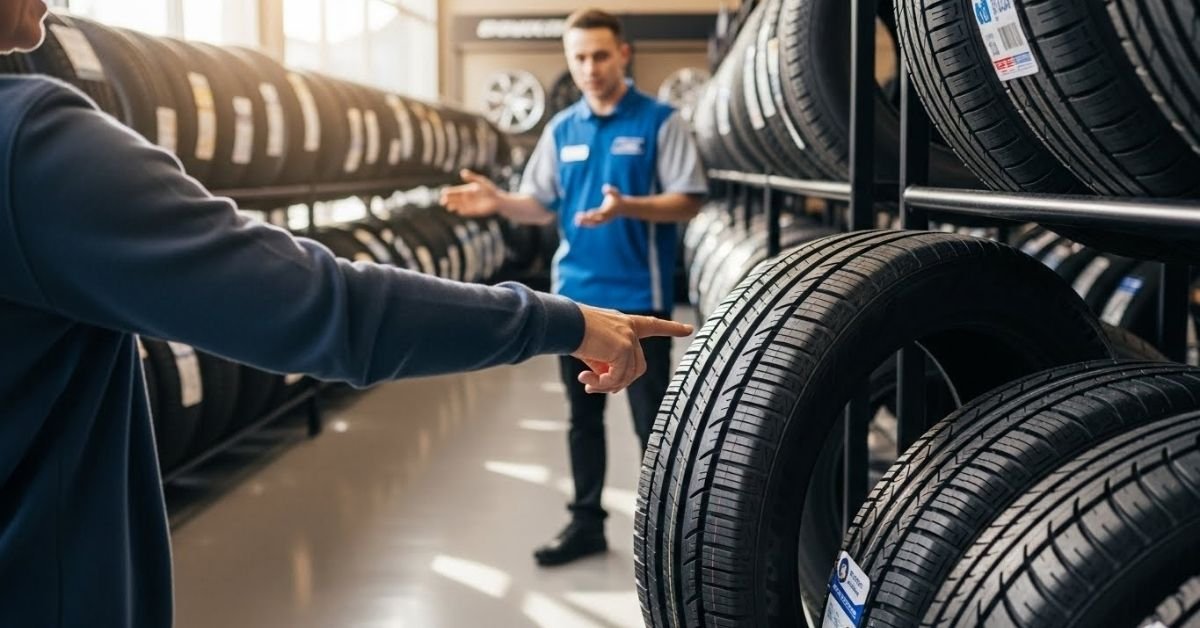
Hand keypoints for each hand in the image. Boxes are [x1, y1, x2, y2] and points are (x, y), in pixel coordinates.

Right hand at [441, 169, 501, 216]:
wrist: (497, 200)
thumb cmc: (489, 189)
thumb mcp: (481, 181)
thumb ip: (472, 177)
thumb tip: (462, 172)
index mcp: (466, 190)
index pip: (455, 191)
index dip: (449, 192)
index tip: (443, 192)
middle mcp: (466, 198)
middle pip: (455, 199)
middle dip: (448, 200)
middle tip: (442, 200)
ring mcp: (469, 205)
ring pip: (458, 206)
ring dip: (453, 206)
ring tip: (448, 207)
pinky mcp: (473, 212)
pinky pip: (466, 212)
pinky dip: (462, 211)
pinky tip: (458, 211)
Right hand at [572, 305, 693, 393]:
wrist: (563, 323)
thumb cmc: (572, 333)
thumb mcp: (594, 349)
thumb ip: (607, 363)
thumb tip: (613, 385)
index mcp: (624, 323)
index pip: (652, 324)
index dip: (671, 328)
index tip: (689, 329)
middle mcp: (630, 329)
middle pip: (638, 366)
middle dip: (618, 382)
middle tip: (594, 387)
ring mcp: (629, 338)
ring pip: (628, 375)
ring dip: (607, 385)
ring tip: (588, 384)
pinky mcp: (623, 348)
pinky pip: (617, 377)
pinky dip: (602, 384)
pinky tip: (586, 379)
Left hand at [575, 184, 625, 226]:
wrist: (622, 207)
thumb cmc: (617, 198)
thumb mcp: (615, 193)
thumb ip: (610, 190)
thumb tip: (605, 187)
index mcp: (608, 211)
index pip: (600, 213)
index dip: (594, 214)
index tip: (588, 214)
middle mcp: (605, 217)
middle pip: (595, 220)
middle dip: (587, 219)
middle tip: (577, 218)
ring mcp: (604, 221)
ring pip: (593, 223)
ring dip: (585, 223)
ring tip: (576, 222)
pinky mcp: (601, 222)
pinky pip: (593, 224)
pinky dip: (586, 224)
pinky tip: (578, 222)